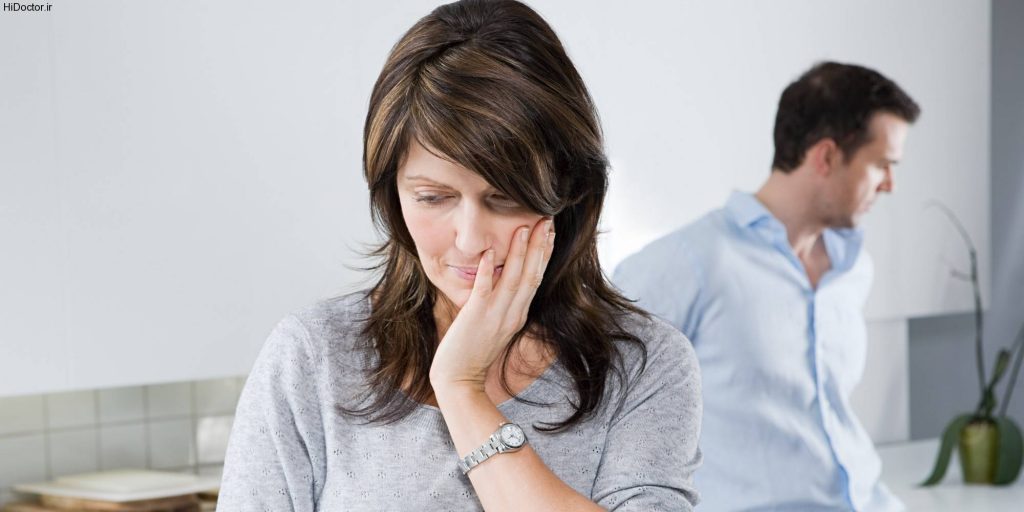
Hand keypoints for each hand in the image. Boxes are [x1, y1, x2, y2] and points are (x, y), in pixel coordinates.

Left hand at [428, 217, 555, 392]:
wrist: (460, 380)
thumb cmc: (473, 354)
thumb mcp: (495, 326)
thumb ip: (503, 305)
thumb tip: (502, 280)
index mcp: (518, 314)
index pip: (536, 278)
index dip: (544, 253)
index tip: (550, 231)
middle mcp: (512, 313)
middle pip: (532, 275)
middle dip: (540, 246)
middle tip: (547, 220)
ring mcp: (496, 316)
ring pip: (513, 279)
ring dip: (519, 253)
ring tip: (525, 228)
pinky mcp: (476, 318)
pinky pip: (484, 291)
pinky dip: (487, 272)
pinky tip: (488, 253)